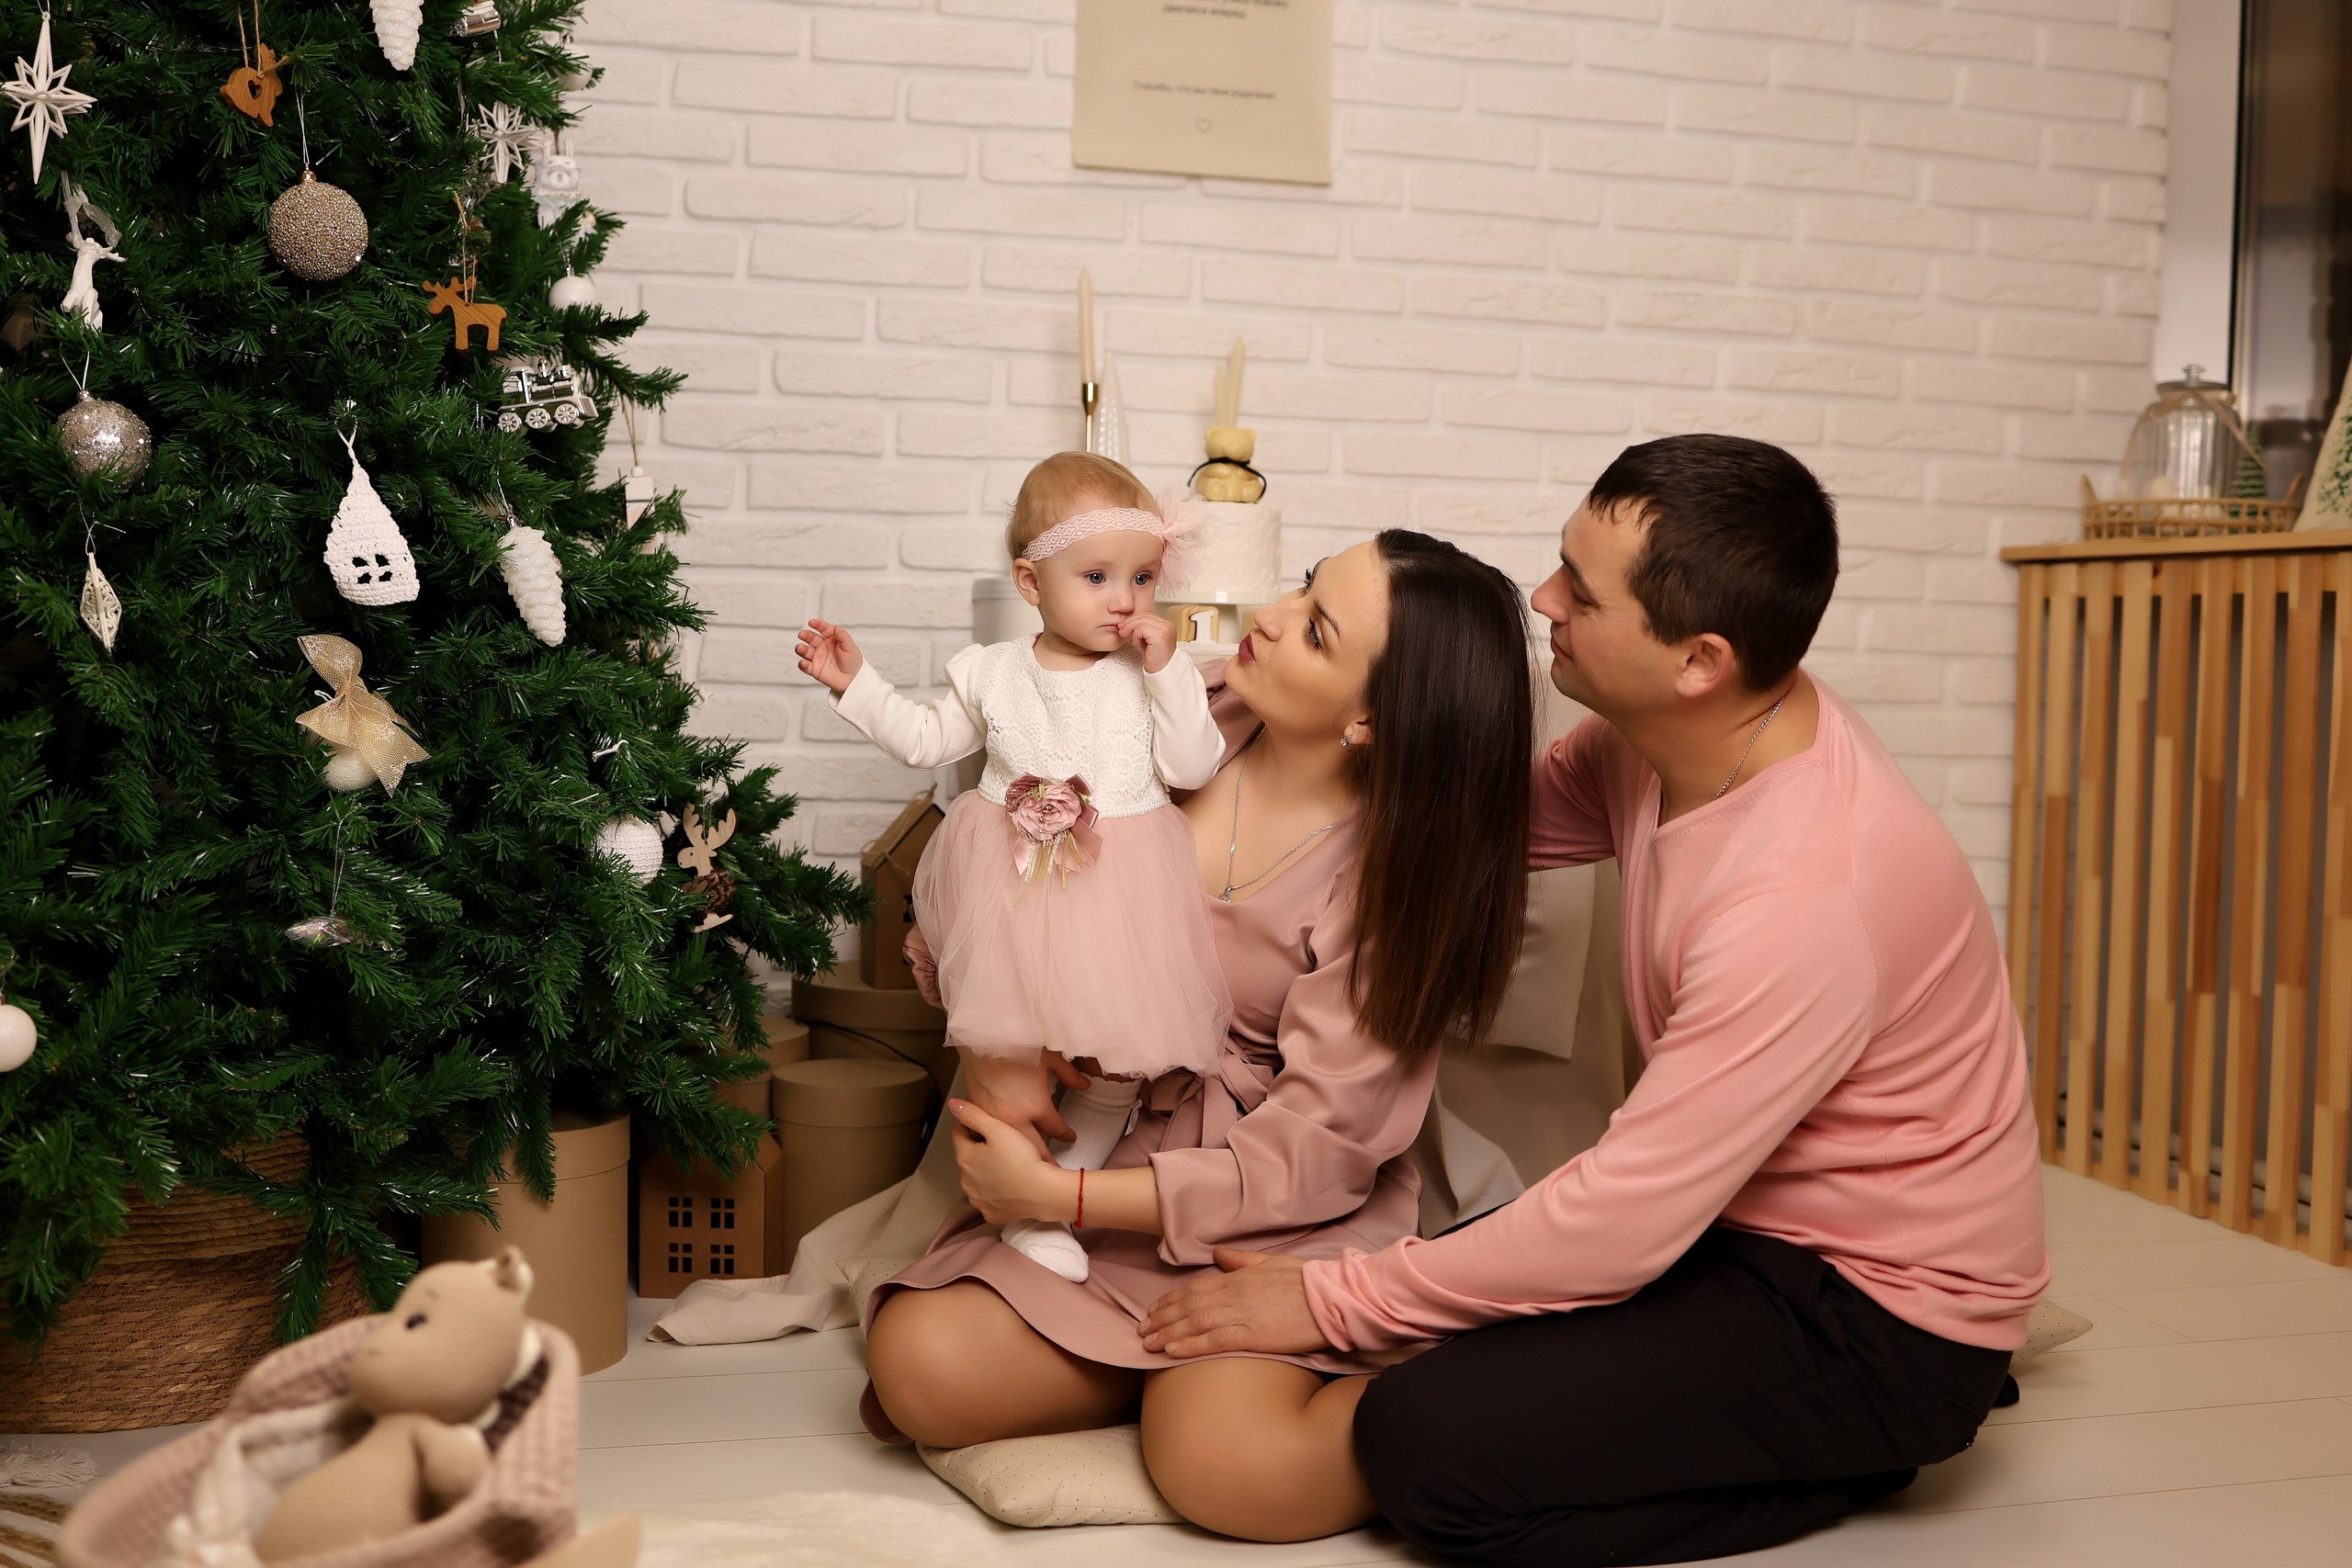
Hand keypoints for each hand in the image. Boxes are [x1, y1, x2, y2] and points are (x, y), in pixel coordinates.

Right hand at [794, 618, 863, 694]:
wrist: (854, 679)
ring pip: (806, 651)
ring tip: (800, 648)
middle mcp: (822, 647)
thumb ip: (843, 636)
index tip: (812, 623)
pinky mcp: (814, 669)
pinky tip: (803, 662)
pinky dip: (802, 664)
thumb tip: (836, 627)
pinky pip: (806, 666)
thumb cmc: (853, 662)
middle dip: (805, 635)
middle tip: (802, 634)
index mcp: (831, 639)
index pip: (823, 628)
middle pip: (811, 638)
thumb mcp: (850, 647)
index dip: (817, 624)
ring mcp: (817, 657)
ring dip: (801, 649)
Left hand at [945, 1098, 1074, 1223]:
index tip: (991, 1126)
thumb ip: (973, 1115)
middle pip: (968, 1157)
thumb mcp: (998, 1129)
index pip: (959, 1133)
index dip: (974, 1126)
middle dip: (980, 1150)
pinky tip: (1010, 1185)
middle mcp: (966, 1181)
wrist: (1042, 1192)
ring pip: (977, 1179)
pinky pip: (989, 1199)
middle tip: (1003, 1146)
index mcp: (965, 1157)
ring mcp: (978, 1200)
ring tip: (1008, 1166)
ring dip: (986, 1172)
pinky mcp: (991, 1214)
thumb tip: (952, 1104)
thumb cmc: (1021, 1158)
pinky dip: (996, 1192)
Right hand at [958, 1049, 1089, 1155]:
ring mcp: (995, 1118)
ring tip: (1029, 1165)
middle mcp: (1016, 1118)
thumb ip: (1069, 1075)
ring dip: (1021, 1155)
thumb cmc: (1017, 1044)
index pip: (1056, 1129)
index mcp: (1037, 1106)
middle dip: (1046, 1161)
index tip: (1070, 1137)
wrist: (984, 1038)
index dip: (1066, 1135)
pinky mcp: (979, 1112)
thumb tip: (1085, 1085)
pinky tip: (999, 1146)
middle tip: (1053, 1171)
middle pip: (1035, 1149)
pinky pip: (990, 1133)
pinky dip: (996, 1140)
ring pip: (1011, 1146)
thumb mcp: (1050, 1058)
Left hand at [1120, 613, 1176, 674]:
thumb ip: (1140, 629)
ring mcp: (1165, 629)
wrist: (1162, 671)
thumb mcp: (1146, 640)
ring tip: (1130, 638)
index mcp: (1165, 625)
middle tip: (1121, 631)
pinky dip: (1135, 635)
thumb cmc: (1154, 658)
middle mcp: (1167, 625)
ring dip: (1131, 629)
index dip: (1133, 619)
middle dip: (1129, 622)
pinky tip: (1136, 643)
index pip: (1147, 615)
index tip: (1124, 626)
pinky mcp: (1159, 635)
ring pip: (1141, 620)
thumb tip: (1126, 622)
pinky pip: (1141, 629)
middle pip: (1143, 615)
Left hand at [1139, 1248, 1331, 1357]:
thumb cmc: (1307, 1281)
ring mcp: (1242, 1315)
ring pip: (1194, 1322)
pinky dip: (1190, 1345)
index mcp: (1239, 1277)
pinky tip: (1172, 1352)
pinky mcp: (1253, 1335)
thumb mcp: (1272, 1262)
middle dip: (1162, 1318)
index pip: (1195, 1288)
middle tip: (1141, 1330)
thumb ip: (1242, 1260)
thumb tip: (1218, 1254)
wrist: (1332, 1298)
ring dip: (1167, 1333)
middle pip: (1188, 1305)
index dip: (1171, 1299)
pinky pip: (1214, 1340)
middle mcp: (1235, 1294)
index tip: (1154, 1310)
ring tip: (1148, 1342)